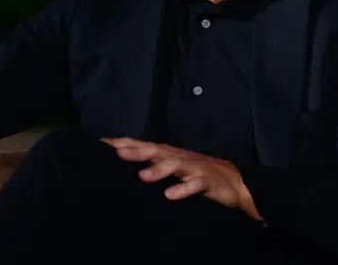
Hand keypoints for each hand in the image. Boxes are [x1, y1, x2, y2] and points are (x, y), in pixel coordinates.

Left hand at [103, 138, 261, 219]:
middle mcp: (178, 157)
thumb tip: (122, 161)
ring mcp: (193, 167)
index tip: (102, 143)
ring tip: (143, 176)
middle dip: (137, 151)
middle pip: (156, 151)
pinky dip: (183, 189)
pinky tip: (170, 195)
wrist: (235, 180)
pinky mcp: (207, 181)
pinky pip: (195, 184)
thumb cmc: (195, 173)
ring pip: (175, 165)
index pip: (143, 145)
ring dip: (159, 169)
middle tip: (118, 153)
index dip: (124, 143)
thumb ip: (150, 165)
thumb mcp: (171, 168)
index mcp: (167, 154)